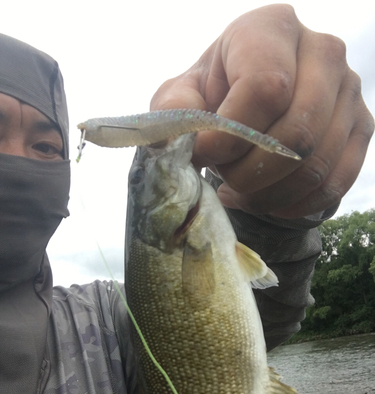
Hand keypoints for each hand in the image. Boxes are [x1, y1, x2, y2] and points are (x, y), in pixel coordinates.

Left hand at [150, 4, 373, 217]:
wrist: (253, 100)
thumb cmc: (215, 94)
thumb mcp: (183, 95)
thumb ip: (174, 111)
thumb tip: (177, 142)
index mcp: (272, 28)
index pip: (265, 88)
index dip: (231, 135)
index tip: (205, 155)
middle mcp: (323, 52)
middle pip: (296, 133)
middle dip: (250, 171)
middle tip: (224, 178)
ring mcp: (349, 91)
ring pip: (315, 165)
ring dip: (268, 193)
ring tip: (239, 191)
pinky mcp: (361, 127)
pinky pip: (333, 184)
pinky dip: (294, 205)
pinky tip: (266, 201)